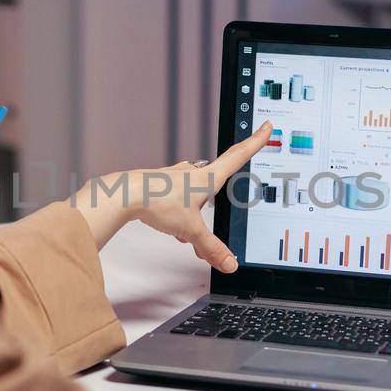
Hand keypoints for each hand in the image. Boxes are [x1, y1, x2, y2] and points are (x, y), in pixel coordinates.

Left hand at [69, 121, 273, 268]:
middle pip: (215, 178)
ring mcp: (174, 176)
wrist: (124, 195)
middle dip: (217, 196)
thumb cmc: (157, 202)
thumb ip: (210, 248)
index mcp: (207, 177)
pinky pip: (175, 197)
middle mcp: (192, 172)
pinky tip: (169, 224)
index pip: (238, 156)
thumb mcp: (191, 230)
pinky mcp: (158, 184)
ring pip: (193, 192)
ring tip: (186, 230)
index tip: (266, 127)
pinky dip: (177, 212)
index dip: (255, 142)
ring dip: (194, 209)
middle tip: (218, 207)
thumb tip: (229, 263)